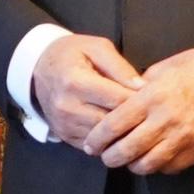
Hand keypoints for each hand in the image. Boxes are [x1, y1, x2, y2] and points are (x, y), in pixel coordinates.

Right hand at [28, 33, 140, 151]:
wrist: (38, 67)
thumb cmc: (72, 54)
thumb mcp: (97, 48)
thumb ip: (120, 67)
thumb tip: (143, 88)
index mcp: (76, 82)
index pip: (118, 100)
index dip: (141, 101)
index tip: (154, 99)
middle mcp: (67, 107)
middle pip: (113, 123)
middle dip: (135, 120)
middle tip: (151, 115)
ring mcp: (64, 124)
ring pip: (105, 138)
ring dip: (123, 134)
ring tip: (138, 124)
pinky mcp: (64, 135)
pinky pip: (94, 145)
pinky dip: (109, 140)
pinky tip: (120, 131)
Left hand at [92, 45, 193, 175]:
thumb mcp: (160, 70)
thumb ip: (137, 89)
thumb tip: (119, 102)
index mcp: (151, 98)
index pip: (114, 125)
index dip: (97, 138)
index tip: (89, 144)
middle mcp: (165, 121)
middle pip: (127, 150)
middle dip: (110, 157)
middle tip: (104, 156)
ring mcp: (184, 138)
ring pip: (149, 164)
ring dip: (133, 165)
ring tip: (127, 161)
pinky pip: (172, 167)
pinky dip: (158, 167)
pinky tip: (152, 159)